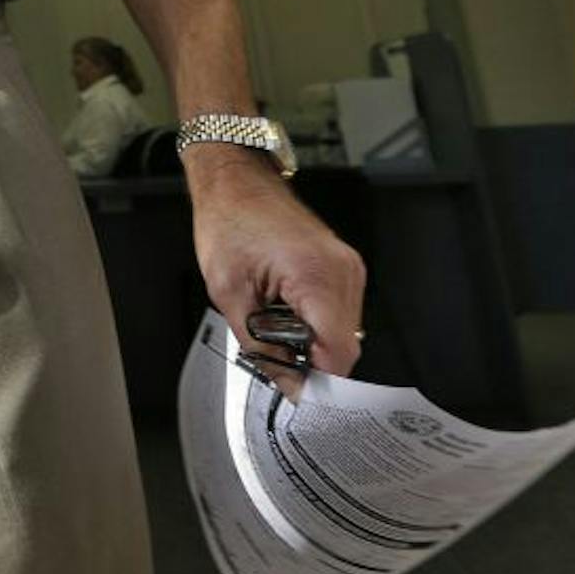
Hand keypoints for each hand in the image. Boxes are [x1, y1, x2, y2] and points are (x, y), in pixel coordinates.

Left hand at [186, 147, 365, 376]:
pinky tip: (289, 315)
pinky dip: (318, 323)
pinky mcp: (341, 264)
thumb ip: (259, 346)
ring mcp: (346, 265)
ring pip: (345, 331)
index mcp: (317, 275)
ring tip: (277, 330)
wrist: (235, 180)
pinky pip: (340, 310)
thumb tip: (285, 381)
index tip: (297, 393)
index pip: (338, 354)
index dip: (318, 382)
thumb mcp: (230, 293)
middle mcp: (341, 269)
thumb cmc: (229, 220)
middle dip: (312, 363)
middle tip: (276, 362)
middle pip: (345, 347)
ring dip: (315, 343)